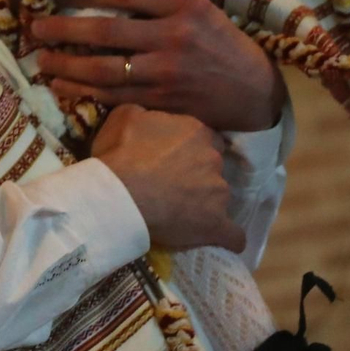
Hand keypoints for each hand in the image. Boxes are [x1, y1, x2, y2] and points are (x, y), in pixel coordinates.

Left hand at [28, 0, 286, 131]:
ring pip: (102, 69)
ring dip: (64, 65)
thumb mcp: (202, 10)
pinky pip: (112, 95)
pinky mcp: (161, 101)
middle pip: (104, 32)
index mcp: (183, 6)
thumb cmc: (223, 44)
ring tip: (41, 60)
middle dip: (62, 29)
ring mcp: (165, 72)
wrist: (255, 92)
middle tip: (35, 28)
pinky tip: (61, 86)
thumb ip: (159, 4)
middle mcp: (173, 37)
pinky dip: (81, 91)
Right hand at [91, 104, 244, 253]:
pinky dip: (225, 236)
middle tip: (170, 183)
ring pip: (218, 196)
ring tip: (178, 212)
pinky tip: (215, 238)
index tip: (168, 157)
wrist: (117, 194)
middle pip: (212, 165)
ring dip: (203, 202)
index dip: (185, 147)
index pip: (202, 137)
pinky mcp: (217, 224)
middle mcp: (214, 159)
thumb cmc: (119, 154)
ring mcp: (219, 192)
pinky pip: (232, 235)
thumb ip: (146, 113)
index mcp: (195, 132)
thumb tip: (150, 116)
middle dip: (196, 173)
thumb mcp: (123, 116)